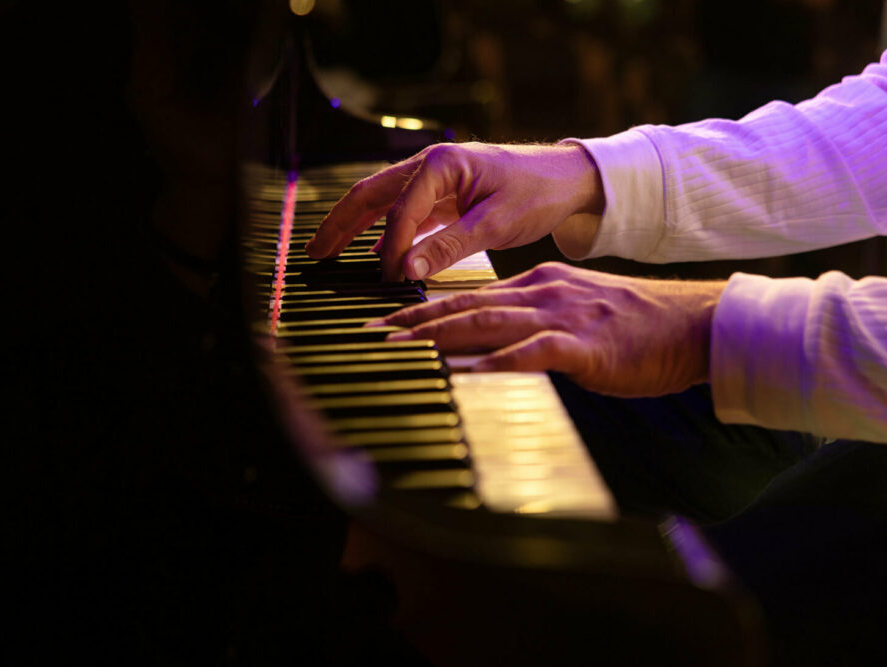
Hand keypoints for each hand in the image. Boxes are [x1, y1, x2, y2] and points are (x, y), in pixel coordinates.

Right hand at [305, 142, 604, 280]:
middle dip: (339, 224)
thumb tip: (405, 271)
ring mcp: (433, 181)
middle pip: (370, 195)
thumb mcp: (495, 223)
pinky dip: (382, 232)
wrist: (569, 179)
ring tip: (327, 251)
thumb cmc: (538, 192)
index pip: (399, 211)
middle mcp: (429, 166)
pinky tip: (371, 251)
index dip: (389, 248)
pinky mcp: (442, 196)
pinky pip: (401, 214)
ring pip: (380, 203)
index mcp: (440, 164)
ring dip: (353, 226)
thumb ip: (448, 247)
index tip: (385, 279)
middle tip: (314, 254)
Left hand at [369, 262, 725, 397]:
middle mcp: (541, 294)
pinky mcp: (585, 345)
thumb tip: (492, 346)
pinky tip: (465, 373)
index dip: (422, 309)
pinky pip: (532, 353)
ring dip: (438, 337)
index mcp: (538, 286)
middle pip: (465, 306)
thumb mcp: (575, 315)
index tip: (385, 322)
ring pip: (487, 322)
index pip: (468, 297)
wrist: (692, 325)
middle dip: (413, 321)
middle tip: (373, 334)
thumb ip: (533, 325)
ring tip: (401, 349)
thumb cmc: (635, 328)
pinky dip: (495, 363)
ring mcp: (562, 316)